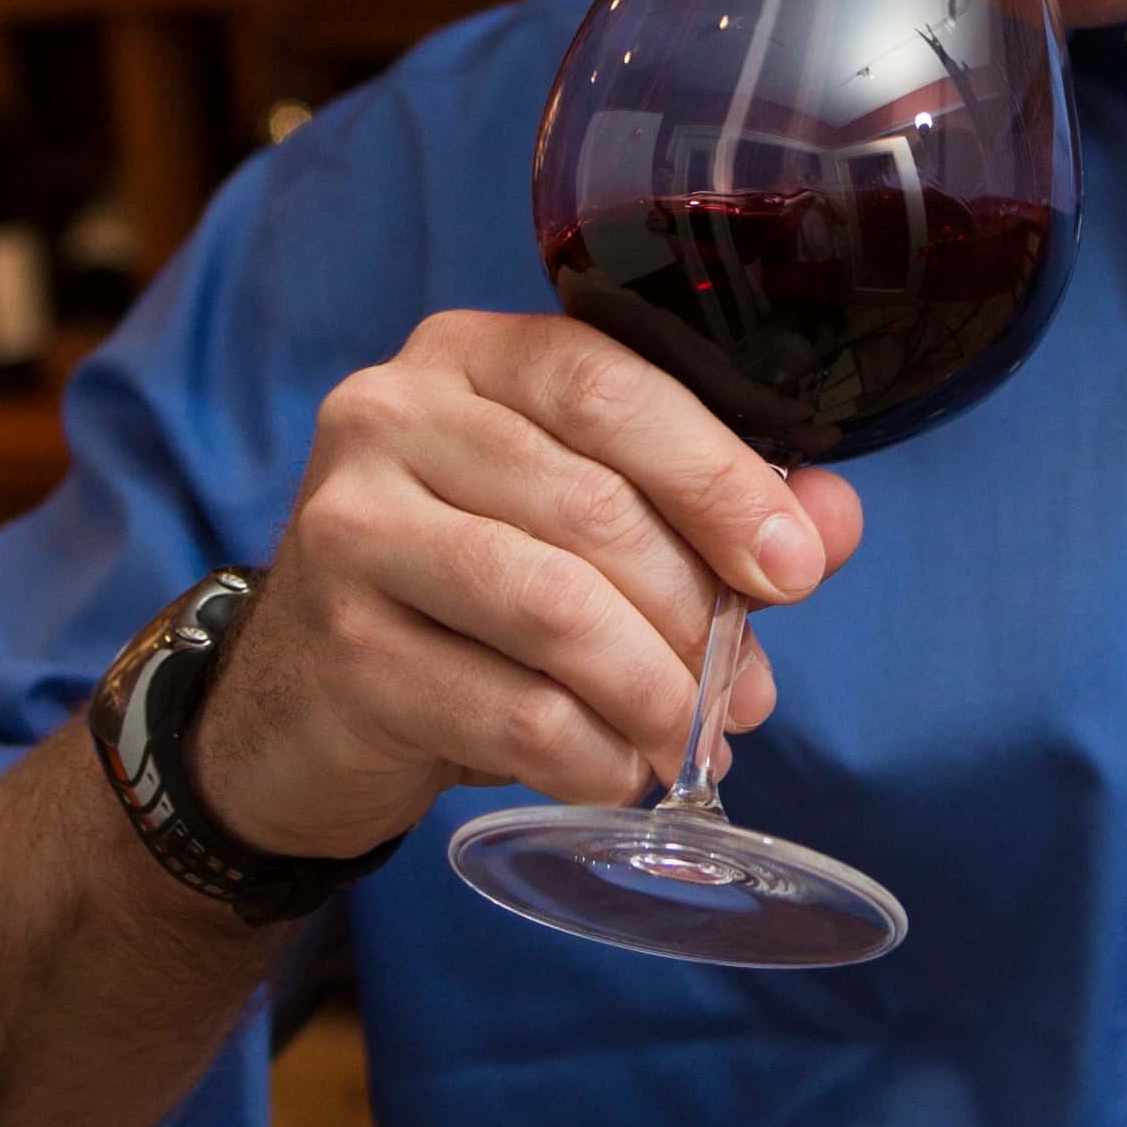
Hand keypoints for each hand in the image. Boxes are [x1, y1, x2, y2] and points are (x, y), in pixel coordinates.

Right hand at [187, 312, 865, 857]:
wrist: (295, 701)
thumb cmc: (467, 592)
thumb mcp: (587, 527)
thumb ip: (713, 507)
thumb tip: (830, 524)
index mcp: (470, 356)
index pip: (612, 386)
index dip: (719, 478)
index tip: (795, 568)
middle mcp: (390, 416)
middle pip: (593, 506)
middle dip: (697, 610)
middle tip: (746, 689)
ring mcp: (349, 530)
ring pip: (554, 608)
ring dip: (653, 690)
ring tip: (688, 737)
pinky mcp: (340, 650)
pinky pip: (510, 710)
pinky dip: (592, 755)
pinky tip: (615, 770)